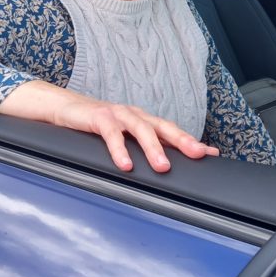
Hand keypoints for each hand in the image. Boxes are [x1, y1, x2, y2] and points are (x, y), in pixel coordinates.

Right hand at [0, 81, 218, 171]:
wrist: (62, 108)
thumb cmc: (95, 126)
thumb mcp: (121, 138)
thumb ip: (141, 148)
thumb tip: (163, 168)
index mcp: (142, 120)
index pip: (172, 130)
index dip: (191, 141)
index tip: (213, 155)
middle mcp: (133, 114)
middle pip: (162, 126)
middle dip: (182, 140)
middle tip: (198, 155)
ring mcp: (116, 114)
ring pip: (140, 128)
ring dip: (153, 148)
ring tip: (163, 167)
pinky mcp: (97, 117)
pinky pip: (111, 134)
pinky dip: (119, 149)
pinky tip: (125, 165)